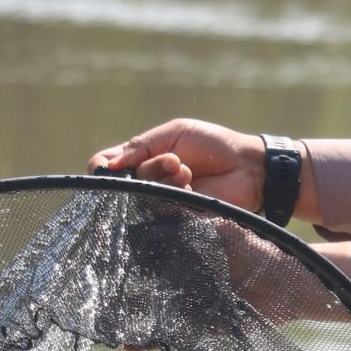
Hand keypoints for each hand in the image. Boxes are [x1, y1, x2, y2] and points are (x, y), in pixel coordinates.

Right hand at [89, 119, 320, 220]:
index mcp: (143, 157)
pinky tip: (193, 184)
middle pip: (123, 181)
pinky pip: (160, 209)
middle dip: (149, 167)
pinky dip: (176, 192)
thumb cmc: (214, 145)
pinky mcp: (177, 217)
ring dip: (164, 178)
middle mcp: (148, 181)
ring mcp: (162, 200)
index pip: (106, 166)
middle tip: (174, 161)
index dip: (102, 166)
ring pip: (141, 195)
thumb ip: (141, 146)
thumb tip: (107, 165)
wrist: (248, 167)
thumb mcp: (174, 133)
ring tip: (187, 170)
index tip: (110, 165)